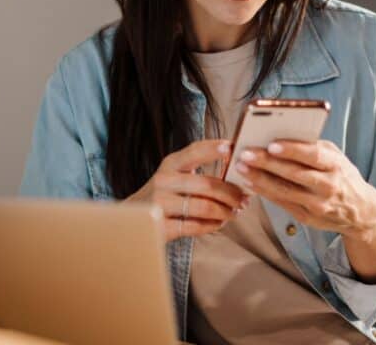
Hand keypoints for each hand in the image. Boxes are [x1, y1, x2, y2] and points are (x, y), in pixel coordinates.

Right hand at [126, 139, 250, 241]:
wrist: (131, 220)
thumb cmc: (162, 195)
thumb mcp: (173, 175)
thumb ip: (197, 168)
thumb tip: (236, 165)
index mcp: (170, 164)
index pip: (195, 151)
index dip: (215, 148)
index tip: (233, 148)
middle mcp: (163, 181)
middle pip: (206, 184)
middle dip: (231, 193)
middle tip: (244, 199)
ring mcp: (160, 204)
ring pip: (204, 207)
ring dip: (225, 212)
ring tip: (234, 213)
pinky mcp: (161, 227)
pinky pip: (195, 226)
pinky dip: (212, 226)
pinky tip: (218, 224)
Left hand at [232, 139, 375, 244]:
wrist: (361, 212)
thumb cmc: (342, 176)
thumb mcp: (336, 157)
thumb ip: (313, 146)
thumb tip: (282, 134)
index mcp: (337, 165)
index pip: (314, 156)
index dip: (292, 150)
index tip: (271, 143)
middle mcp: (329, 186)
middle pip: (294, 173)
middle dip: (267, 163)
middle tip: (245, 153)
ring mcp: (318, 205)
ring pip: (285, 191)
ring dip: (259, 179)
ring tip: (240, 167)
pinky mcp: (307, 218)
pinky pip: (282, 203)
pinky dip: (264, 192)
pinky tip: (249, 182)